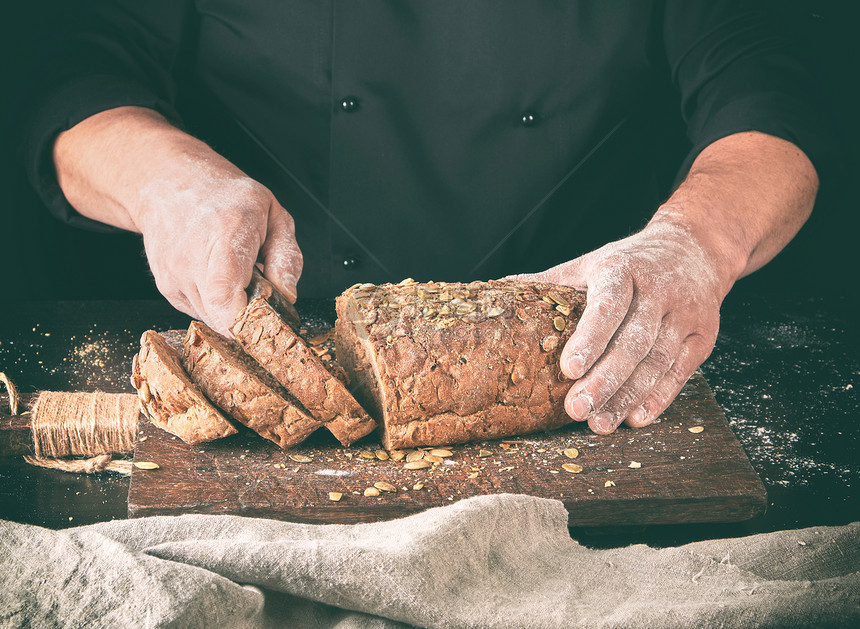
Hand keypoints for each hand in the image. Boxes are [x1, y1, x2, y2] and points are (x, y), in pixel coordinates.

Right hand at [137, 158, 302, 334]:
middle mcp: (193, 257)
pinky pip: (198, 312)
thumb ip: (287, 257)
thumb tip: (287, 296)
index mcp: (225, 234)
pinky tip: (217, 278)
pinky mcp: (166, 286)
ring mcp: (174, 274)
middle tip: (258, 293)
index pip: (225, 297)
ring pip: (211, 319)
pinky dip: (214, 305)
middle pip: (221, 318)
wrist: (169, 182)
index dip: (247, 319)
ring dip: (231, 310)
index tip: (266, 315)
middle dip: (247, 317)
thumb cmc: (227, 196)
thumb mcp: (273, 214)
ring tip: (237, 278)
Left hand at [512, 216, 729, 433]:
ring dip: (627, 396)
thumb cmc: (630, 262)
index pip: (607, 305)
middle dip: (604, 380)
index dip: (589, 338)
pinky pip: (680, 372)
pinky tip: (635, 417)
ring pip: (656, 362)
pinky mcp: (703, 336)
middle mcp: (659, 290)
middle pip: (633, 342)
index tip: (568, 370)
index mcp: (623, 269)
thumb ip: (548, 282)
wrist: (695, 248)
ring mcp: (685, 314)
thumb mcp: (589, 263)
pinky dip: (658, 398)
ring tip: (599, 423)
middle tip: (576, 410)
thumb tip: (497, 292)